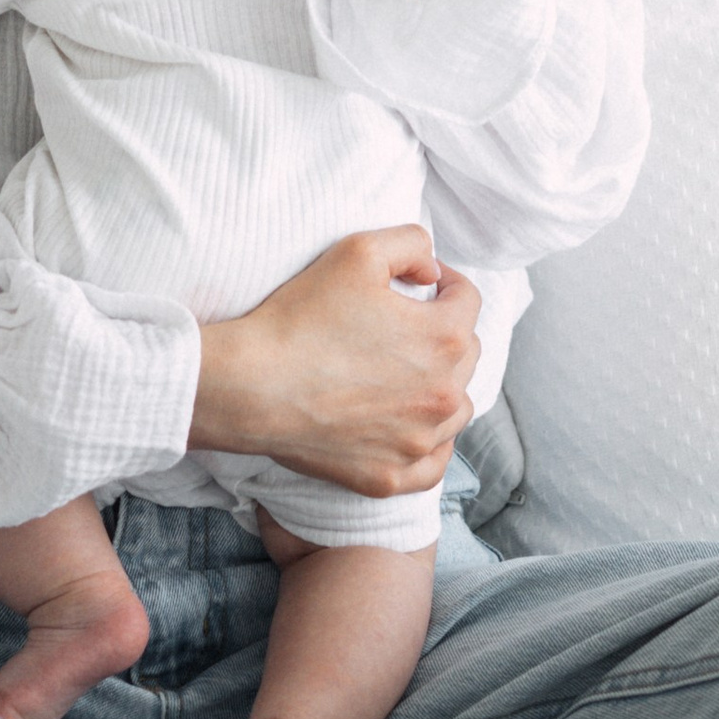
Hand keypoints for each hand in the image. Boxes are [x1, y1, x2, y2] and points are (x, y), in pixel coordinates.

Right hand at [192, 226, 480, 497]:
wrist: (251, 386)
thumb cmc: (301, 317)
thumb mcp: (358, 250)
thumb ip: (411, 243)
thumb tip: (432, 271)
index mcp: (444, 338)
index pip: (466, 299)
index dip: (443, 282)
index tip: (417, 283)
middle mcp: (444, 394)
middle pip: (466, 355)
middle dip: (444, 334)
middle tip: (404, 327)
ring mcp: (418, 441)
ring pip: (456, 409)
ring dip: (441, 388)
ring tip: (407, 376)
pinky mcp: (390, 475)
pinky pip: (433, 464)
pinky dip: (428, 445)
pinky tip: (409, 427)